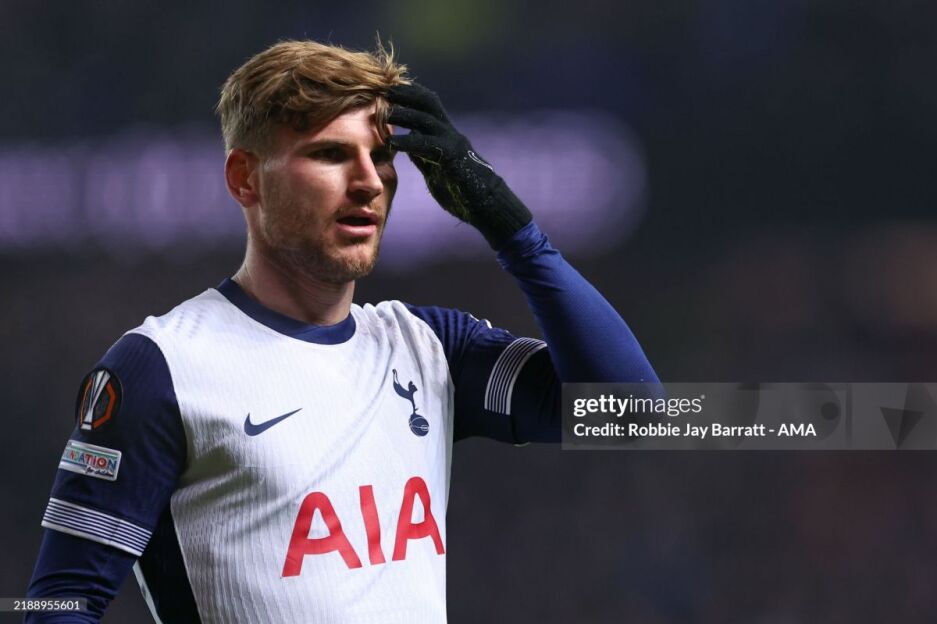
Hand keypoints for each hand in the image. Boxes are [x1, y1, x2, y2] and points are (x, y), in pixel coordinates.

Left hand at [387, 83, 531, 248]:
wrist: (486, 204)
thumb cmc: (461, 189)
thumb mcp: (435, 168)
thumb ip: (422, 155)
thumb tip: (407, 144)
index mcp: (445, 134)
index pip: (427, 104)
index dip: (408, 94)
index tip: (387, 88)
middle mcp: (450, 133)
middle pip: (428, 101)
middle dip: (406, 93)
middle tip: (383, 89)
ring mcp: (453, 143)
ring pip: (427, 119)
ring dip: (404, 113)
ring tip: (383, 113)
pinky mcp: (453, 157)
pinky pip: (428, 145)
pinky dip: (409, 141)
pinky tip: (393, 142)